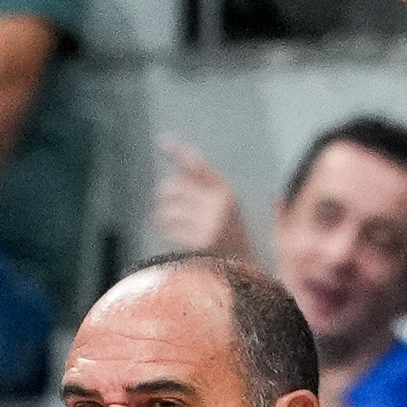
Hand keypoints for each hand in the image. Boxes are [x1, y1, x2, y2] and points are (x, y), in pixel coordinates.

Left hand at [149, 138, 254, 259]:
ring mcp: (209, 223)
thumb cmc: (230, 232)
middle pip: (175, 186)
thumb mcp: (226, 205)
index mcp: (225, 191)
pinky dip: (168, 231)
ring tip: (167, 220)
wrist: (243, 265)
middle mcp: (218, 204)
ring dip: (163, 215)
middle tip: (163, 200)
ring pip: (169, 210)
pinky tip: (174, 234)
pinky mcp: (200, 241)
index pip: (198, 165)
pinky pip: (171, 230)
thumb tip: (176, 174)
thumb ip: (205, 188)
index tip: (162, 141)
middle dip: (164, 194)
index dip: (179, 151)